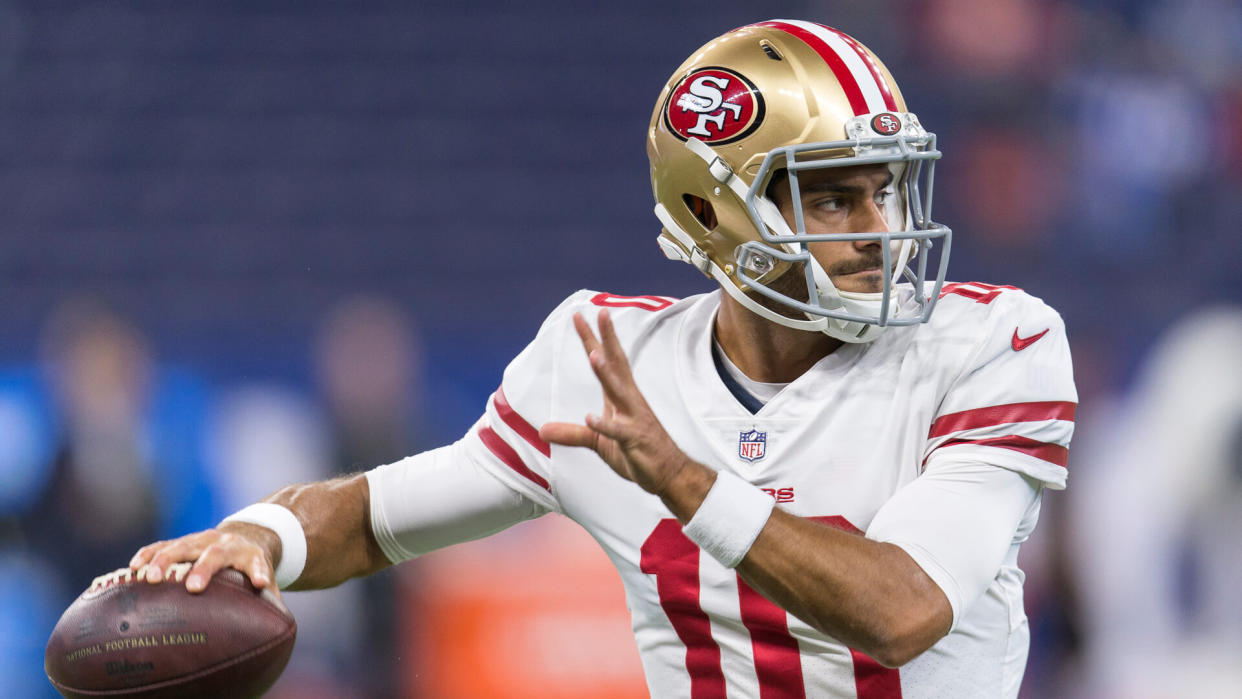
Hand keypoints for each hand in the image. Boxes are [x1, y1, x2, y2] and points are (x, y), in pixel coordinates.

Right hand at [129, 522, 278, 595]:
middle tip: (192, 587)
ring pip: (183, 545)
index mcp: (250, 555)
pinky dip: (149, 554)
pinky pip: (163, 545)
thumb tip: (278, 630)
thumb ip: (270, 601)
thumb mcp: (266, 580)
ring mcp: (202, 539)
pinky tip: (134, 567)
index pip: (256, 564)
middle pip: (215, 553)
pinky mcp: (183, 541)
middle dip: (203, 569)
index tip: (259, 584)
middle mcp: (226, 544)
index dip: (258, 574)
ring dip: (166, 560)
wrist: (245, 536)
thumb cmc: (253, 568)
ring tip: (150, 578)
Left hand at [539, 310, 694, 495]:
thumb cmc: (637, 453)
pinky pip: (618, 432)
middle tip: (601, 314)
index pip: (606, 362)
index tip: (580, 316)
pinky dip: (605, 425)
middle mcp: (629, 401)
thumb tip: (541, 430)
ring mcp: (634, 419)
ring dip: (607, 374)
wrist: (669, 474)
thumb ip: (572, 434)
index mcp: (621, 397)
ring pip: (619, 392)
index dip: (593, 339)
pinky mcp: (634, 440)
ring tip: (594, 355)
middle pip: (617, 365)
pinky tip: (591, 418)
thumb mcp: (599, 443)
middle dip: (607, 340)